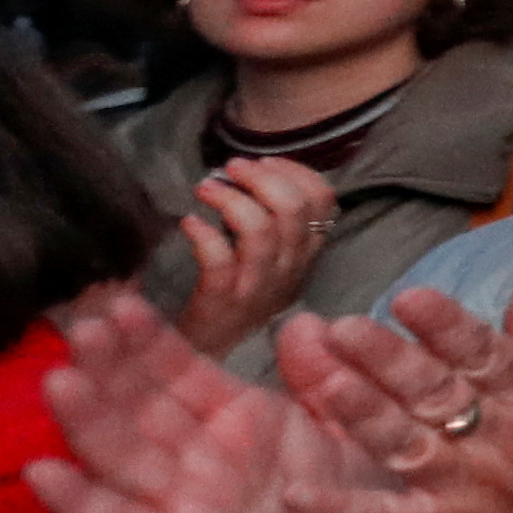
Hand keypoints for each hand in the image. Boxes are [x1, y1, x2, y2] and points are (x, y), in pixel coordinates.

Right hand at [28, 292, 394, 512]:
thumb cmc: (343, 503)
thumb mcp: (346, 431)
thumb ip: (325, 380)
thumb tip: (306, 321)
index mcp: (236, 420)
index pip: (180, 373)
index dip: (151, 342)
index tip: (121, 303)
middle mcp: (198, 458)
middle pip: (143, 408)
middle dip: (113, 370)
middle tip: (83, 326)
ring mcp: (183, 506)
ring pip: (126, 458)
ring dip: (90, 423)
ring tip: (60, 382)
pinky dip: (84, 504)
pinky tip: (46, 474)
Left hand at [173, 156, 343, 356]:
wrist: (207, 350)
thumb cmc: (235, 294)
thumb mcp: (272, 260)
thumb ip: (276, 223)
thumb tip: (255, 172)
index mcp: (306, 254)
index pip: (323, 200)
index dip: (295, 171)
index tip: (263, 161)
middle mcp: (290, 269)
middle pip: (291, 209)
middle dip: (258, 178)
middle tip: (230, 168)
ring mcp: (258, 287)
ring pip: (259, 229)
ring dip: (228, 199)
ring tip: (204, 188)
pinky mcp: (222, 300)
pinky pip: (219, 259)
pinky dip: (202, 234)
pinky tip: (188, 223)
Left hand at [275, 281, 512, 512]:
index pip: (484, 351)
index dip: (447, 325)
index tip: (409, 297)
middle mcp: (492, 436)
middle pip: (434, 392)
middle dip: (389, 359)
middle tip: (345, 327)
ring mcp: (460, 486)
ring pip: (404, 444)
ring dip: (364, 415)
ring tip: (325, 383)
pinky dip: (340, 512)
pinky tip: (297, 497)